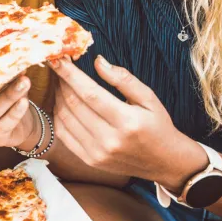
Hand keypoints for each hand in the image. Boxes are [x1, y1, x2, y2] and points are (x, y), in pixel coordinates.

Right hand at [0, 69, 40, 149]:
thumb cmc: (6, 96)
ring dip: (9, 96)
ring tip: (24, 82)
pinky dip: (15, 112)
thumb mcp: (1, 81)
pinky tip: (24, 101)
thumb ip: (2, 70)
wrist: (22, 124)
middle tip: (8, 70)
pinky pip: (4, 124)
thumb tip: (15, 53)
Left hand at [52, 56, 204, 188]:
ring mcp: (97, 153)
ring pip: (64, 118)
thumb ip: (123, 78)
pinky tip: (62, 102)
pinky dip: (58, 115)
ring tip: (61, 82)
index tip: (57, 58)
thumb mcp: (149, 97)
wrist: (164, 162)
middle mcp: (109, 140)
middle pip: (73, 103)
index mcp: (126, 121)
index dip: (69, 73)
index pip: (89, 92)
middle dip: (61, 81)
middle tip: (58, 66)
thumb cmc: (157, 125)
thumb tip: (97, 61)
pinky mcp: (90, 161)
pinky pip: (63, 134)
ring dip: (57, 96)